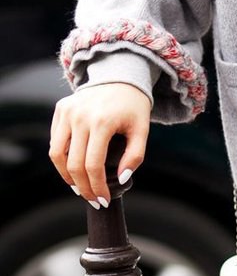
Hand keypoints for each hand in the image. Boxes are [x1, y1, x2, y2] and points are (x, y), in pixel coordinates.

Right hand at [49, 83, 151, 207]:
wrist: (121, 75)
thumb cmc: (133, 106)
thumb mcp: (142, 130)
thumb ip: (135, 156)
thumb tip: (121, 179)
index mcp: (102, 121)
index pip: (93, 165)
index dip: (96, 187)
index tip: (103, 200)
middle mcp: (80, 116)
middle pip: (74, 164)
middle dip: (82, 187)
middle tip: (92, 199)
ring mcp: (67, 111)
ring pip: (57, 154)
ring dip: (66, 176)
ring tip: (79, 188)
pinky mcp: (61, 109)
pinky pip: (55, 141)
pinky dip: (62, 158)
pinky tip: (73, 168)